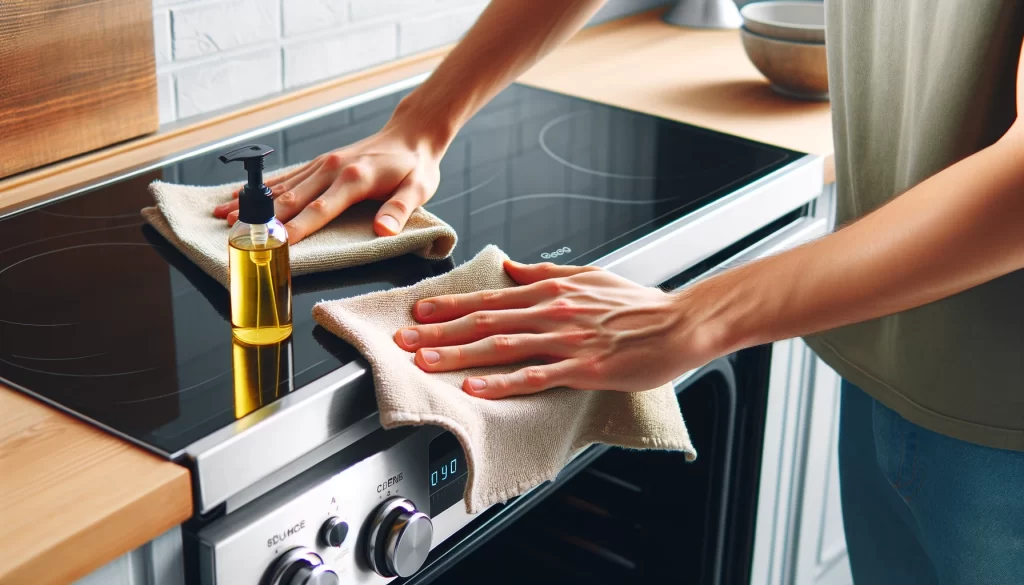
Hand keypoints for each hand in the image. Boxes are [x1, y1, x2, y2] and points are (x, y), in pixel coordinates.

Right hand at [213, 122, 443, 242]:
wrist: (411, 135)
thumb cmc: (414, 167)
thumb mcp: (418, 190)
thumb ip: (399, 210)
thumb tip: (384, 230)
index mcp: (354, 179)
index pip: (320, 210)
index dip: (296, 228)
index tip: (275, 243)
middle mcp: (332, 169)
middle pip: (291, 198)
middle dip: (262, 218)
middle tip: (234, 235)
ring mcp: (322, 165)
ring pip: (282, 187)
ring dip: (253, 203)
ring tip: (223, 217)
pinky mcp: (319, 164)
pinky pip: (286, 177)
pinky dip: (262, 188)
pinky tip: (240, 196)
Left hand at [394, 261, 710, 398]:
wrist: (680, 323)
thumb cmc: (639, 303)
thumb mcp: (590, 275)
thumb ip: (545, 272)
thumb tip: (509, 265)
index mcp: (552, 291)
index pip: (490, 297)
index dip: (450, 306)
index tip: (419, 311)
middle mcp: (552, 312)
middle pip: (485, 321)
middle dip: (439, 331)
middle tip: (404, 339)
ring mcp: (567, 341)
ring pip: (501, 347)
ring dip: (459, 354)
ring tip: (426, 361)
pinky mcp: (585, 369)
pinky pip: (536, 376)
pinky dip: (503, 382)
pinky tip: (477, 388)